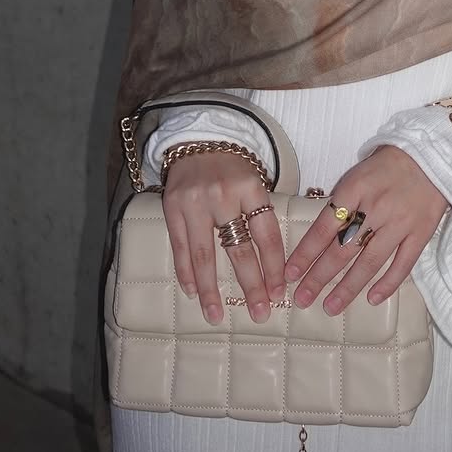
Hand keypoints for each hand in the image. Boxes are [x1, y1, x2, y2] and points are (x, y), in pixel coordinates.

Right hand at [162, 151, 285, 325]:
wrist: (199, 136)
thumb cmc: (233, 166)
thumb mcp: (255, 181)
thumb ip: (261, 214)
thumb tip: (276, 265)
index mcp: (251, 187)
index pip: (266, 234)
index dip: (274, 266)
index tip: (279, 292)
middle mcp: (223, 195)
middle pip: (239, 248)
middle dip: (250, 285)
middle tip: (259, 313)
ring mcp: (195, 203)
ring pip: (205, 255)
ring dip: (211, 289)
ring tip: (216, 315)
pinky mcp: (172, 207)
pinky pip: (181, 247)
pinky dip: (186, 272)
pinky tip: (193, 292)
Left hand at [283, 145, 448, 315]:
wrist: (432, 155)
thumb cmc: (388, 164)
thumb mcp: (357, 174)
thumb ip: (341, 202)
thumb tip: (321, 234)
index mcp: (354, 189)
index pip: (324, 227)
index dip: (306, 253)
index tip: (290, 273)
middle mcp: (375, 208)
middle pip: (342, 249)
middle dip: (318, 277)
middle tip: (302, 299)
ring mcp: (399, 223)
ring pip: (369, 262)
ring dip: (347, 288)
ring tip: (330, 307)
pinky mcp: (420, 233)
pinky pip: (402, 264)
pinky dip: (387, 284)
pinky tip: (372, 299)